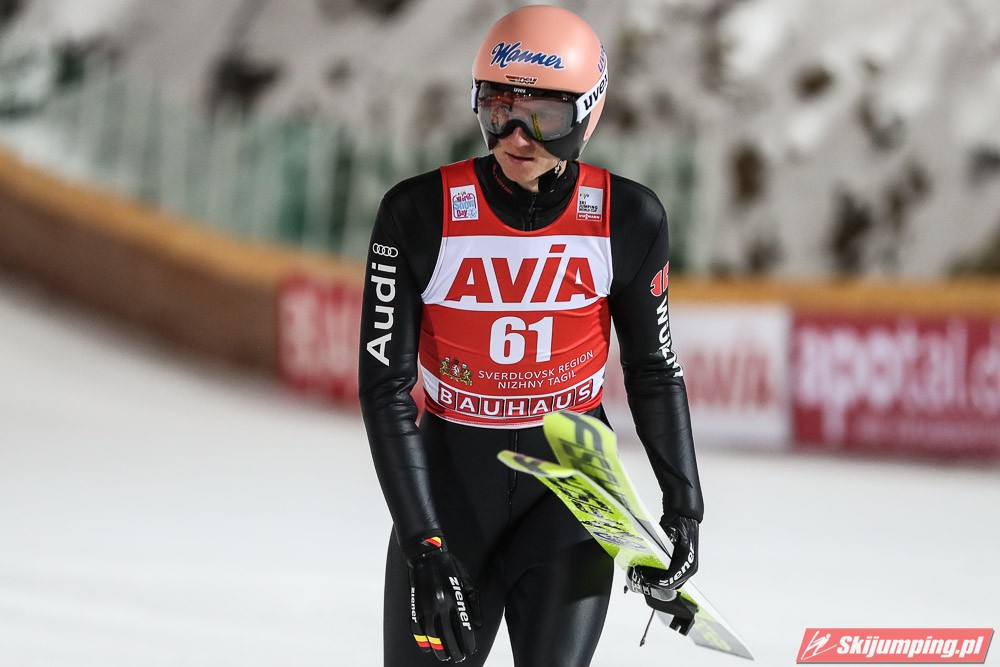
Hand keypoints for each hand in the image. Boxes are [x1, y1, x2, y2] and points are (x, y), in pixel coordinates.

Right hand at [404, 535, 480, 661]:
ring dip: (439, 649)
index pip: (463, 628)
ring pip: (433, 636)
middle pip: (449, 635)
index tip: (470, 650)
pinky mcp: (415, 606)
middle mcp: (440, 605)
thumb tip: (477, 626)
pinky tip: (427, 648)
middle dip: (455, 649)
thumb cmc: (450, 568)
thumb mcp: (468, 582)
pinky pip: (417, 628)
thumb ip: (474, 604)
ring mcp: (426, 607)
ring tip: (445, 658)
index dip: (468, 642)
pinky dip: (421, 640)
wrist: (426, 555)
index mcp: (455, 599)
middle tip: (459, 657)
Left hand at [627, 515, 698, 606]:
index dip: (656, 579)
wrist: (686, 518)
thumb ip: (664, 539)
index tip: (643, 575)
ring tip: (644, 576)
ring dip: (658, 582)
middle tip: (641, 577)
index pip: (671, 576)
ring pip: (672, 583)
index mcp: (687, 559)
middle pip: (672, 583)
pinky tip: (651, 574)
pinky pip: (673, 578)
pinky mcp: (683, 567)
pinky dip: (662, 578)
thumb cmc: (679, 523)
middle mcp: (690, 567)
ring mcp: (687, 568)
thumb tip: (652, 547)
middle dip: (655, 582)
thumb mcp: (671, 529)